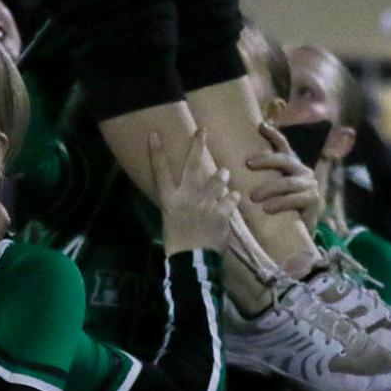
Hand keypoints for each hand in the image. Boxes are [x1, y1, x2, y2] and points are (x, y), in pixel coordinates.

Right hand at [151, 129, 235, 255]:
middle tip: (202, 130)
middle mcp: (187, 196)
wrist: (192, 261)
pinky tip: (235, 197)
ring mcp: (206, 203)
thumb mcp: (170, 221)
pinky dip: (233, 197)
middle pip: (192, 165)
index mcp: (170, 199)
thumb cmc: (177, 243)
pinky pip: (232, 198)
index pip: (160, 171)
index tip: (155, 134)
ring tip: (223, 173)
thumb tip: (187, 195)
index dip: (157, 152)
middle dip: (197, 145)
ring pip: (218, 178)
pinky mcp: (222, 212)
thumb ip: (179, 204)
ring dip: (221, 175)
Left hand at [246, 122, 322, 229]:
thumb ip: (261, 176)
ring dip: (270, 188)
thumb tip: (236, 163)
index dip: (274, 134)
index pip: (283, 145)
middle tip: (247, 164)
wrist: (296, 232)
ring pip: (288, 182)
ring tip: (254, 197)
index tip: (261, 126)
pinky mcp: (314, 201)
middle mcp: (303, 171)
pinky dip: (280, 203)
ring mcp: (310, 185)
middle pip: (285, 160)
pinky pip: (296, 200)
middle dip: (266, 160)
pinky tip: (267, 209)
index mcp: (292, 164)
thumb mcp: (269, 189)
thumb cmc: (278, 207)